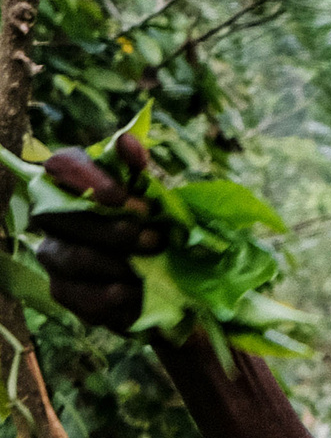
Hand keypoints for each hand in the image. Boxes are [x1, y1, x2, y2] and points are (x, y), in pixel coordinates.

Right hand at [31, 132, 163, 333]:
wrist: (168, 292)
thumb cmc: (156, 235)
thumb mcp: (158, 203)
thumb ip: (140, 172)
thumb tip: (128, 142)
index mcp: (76, 184)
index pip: (62, 164)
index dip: (87, 178)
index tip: (121, 199)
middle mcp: (55, 215)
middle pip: (63, 215)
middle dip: (112, 229)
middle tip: (155, 239)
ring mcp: (55, 253)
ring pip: (71, 256)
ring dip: (115, 264)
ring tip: (146, 269)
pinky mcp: (64, 290)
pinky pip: (78, 293)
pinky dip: (111, 295)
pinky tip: (132, 293)